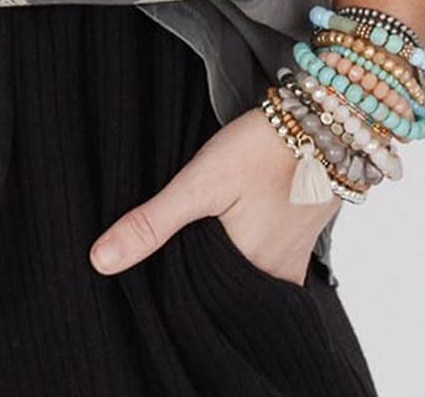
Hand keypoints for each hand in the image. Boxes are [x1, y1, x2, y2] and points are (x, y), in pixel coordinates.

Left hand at [89, 108, 339, 285]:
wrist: (325, 121)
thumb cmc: (261, 148)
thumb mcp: (200, 181)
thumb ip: (152, 222)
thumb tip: (99, 262)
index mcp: (249, 275)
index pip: (196, 303)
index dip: (167, 291)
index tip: (144, 278)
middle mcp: (275, 279)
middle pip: (220, 294)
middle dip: (193, 280)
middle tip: (166, 254)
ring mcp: (292, 264)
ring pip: (243, 280)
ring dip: (219, 267)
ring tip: (191, 242)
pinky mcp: (300, 245)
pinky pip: (264, 265)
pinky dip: (243, 256)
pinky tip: (227, 233)